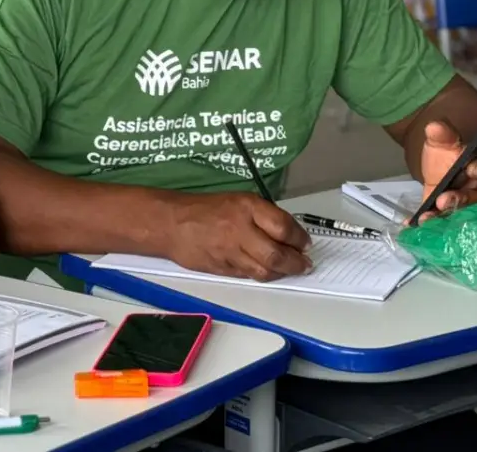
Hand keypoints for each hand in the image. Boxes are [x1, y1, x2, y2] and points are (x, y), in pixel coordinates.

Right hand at [165, 193, 311, 281]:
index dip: (300, 238)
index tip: (305, 243)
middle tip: (304, 264)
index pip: (283, 226)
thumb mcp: (238, 200)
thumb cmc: (206, 209)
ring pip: (264, 271)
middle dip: (296, 262)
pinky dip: (262, 274)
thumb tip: (289, 232)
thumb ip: (263, 215)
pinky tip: (268, 270)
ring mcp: (230, 252)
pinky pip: (249, 275)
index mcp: (246, 207)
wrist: (171, 223)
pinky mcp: (221, 268)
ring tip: (290, 269)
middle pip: (276, 254)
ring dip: (282, 272)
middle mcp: (239, 230)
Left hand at [416, 120, 476, 222]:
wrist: (437, 164)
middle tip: (444, 200)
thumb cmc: (448, 153)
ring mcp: (466, 204)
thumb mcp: (443, 141)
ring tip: (429, 218)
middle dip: (462, 199)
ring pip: (462, 213)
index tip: (471, 169)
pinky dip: (428, 221)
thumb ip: (442, 134)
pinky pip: (441, 220)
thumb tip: (435, 127)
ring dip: (446, 217)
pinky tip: (412, 223)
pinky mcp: (449, 213)